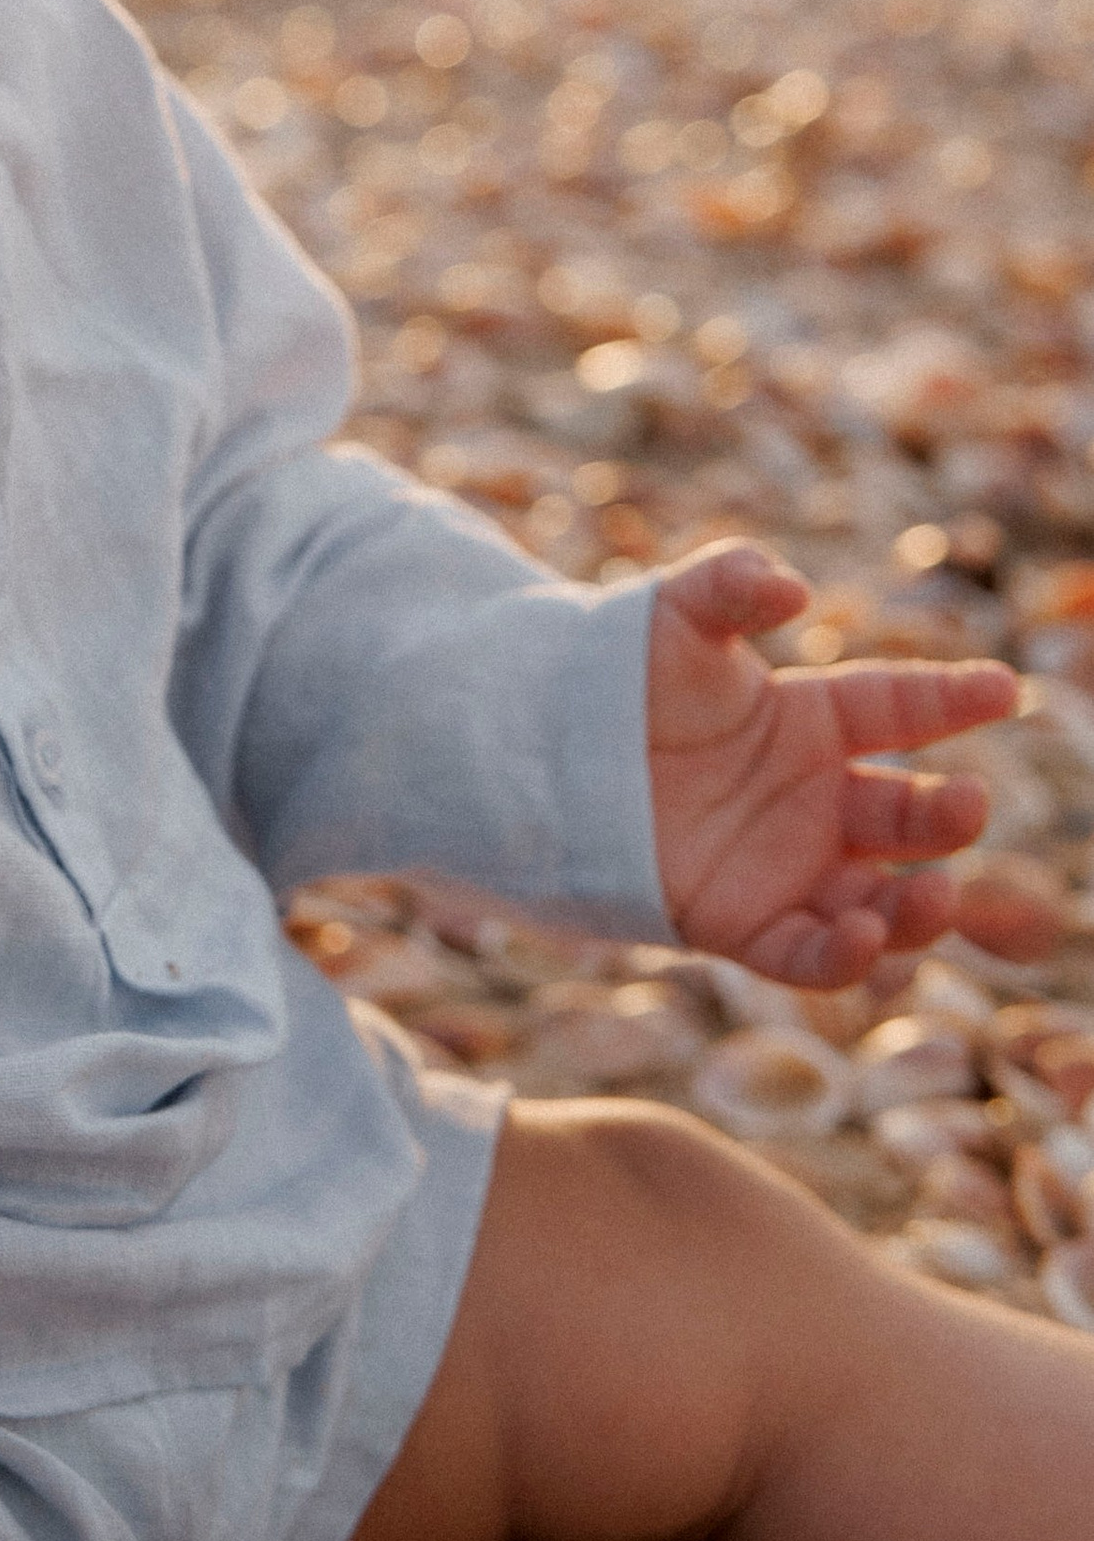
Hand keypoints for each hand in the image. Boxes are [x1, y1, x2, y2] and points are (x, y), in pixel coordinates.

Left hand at [648, 541, 1018, 986]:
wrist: (535, 753)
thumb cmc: (613, 676)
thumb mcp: (672, 615)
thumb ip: (730, 584)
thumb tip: (791, 586)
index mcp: (810, 721)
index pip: (900, 708)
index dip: (953, 698)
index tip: (1005, 687)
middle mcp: (813, 799)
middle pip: (907, 815)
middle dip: (948, 814)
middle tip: (969, 802)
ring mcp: (784, 867)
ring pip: (878, 900)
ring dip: (916, 907)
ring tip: (937, 894)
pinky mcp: (739, 923)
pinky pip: (807, 956)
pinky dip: (841, 955)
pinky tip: (857, 934)